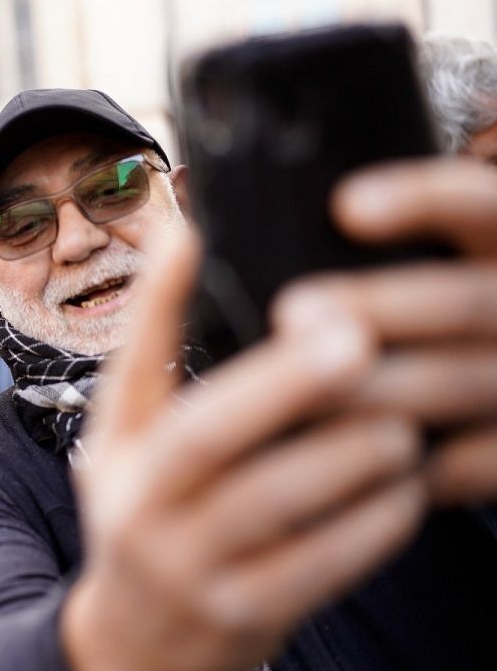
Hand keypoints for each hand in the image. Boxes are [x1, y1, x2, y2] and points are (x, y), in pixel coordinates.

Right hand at [61, 231, 425, 670]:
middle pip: (206, 437)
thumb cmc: (145, 513)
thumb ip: (155, 347)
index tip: (194, 233)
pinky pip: (317, 566)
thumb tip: (184, 231)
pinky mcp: (243, 618)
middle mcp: (139, 506)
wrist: (134, 647)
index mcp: (116, 450)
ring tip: (402, 422)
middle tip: (357, 339)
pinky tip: (403, 489)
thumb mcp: (128, 439)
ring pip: (274, 504)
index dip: (155, 301)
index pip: (128, 368)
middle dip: (283, 386)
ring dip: (349, 456)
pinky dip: (370, 524)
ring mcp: (187, 568)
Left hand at [274, 158, 496, 505]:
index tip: (346, 204)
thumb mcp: (412, 271)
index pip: (475, 203)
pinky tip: (340, 472)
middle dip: (378, 306)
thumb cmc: (412, 329)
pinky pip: (472, 460)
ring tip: (297, 398)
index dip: (422, 198)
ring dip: (378, 391)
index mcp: (494, 246)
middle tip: (290, 313)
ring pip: (464, 382)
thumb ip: (347, 251)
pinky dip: (409, 468)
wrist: (485, 405)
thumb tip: (204, 235)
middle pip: (464, 300)